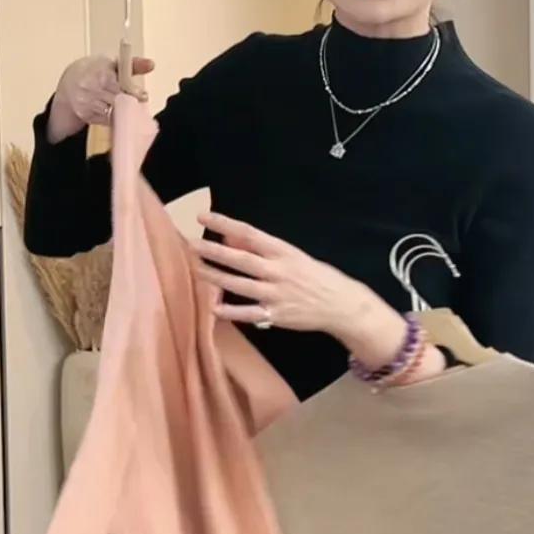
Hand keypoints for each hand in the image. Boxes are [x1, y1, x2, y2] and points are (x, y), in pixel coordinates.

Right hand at [47, 54, 154, 142]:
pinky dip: (114, 117)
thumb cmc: (94, 71)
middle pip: (116, 99)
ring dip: (123, 111)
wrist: (69, 83)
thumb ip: (133, 64)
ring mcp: (87, 102)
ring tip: (128, 107)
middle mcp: (90, 86)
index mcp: (98, 70)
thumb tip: (151, 64)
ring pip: (112, 111)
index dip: (132, 90)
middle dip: (129, 101)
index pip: (118, 83)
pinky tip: (116, 112)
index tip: (143, 95)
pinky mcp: (86, 115)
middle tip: (138, 102)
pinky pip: (106, 120)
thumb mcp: (112, 63)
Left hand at [192, 212, 379, 340]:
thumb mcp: (290, 255)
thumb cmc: (313, 275)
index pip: (248, 233)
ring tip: (196, 269)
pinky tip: (214, 308)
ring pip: (240, 285)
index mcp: (282, 251)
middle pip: (241, 259)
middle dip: (214, 251)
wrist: (340, 304)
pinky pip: (249, 314)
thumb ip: (260, 248)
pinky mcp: (276, 315)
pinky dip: (231, 312)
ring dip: (216, 277)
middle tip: (192, 244)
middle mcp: (278, 271)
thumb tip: (230, 238)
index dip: (224, 224)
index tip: (203, 217)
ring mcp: (277, 294)